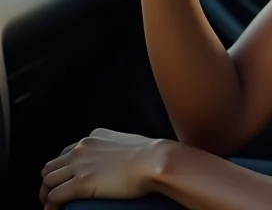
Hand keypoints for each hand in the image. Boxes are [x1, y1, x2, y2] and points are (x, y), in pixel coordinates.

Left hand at [39, 128, 163, 208]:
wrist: (154, 161)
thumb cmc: (149, 155)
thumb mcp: (126, 142)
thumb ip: (113, 147)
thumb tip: (114, 160)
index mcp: (94, 137)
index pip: (66, 152)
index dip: (62, 169)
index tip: (66, 179)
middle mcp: (83, 147)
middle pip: (51, 167)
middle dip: (50, 183)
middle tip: (55, 195)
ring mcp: (80, 165)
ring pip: (48, 181)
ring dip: (47, 195)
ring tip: (53, 205)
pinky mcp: (81, 183)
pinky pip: (54, 197)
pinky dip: (52, 206)